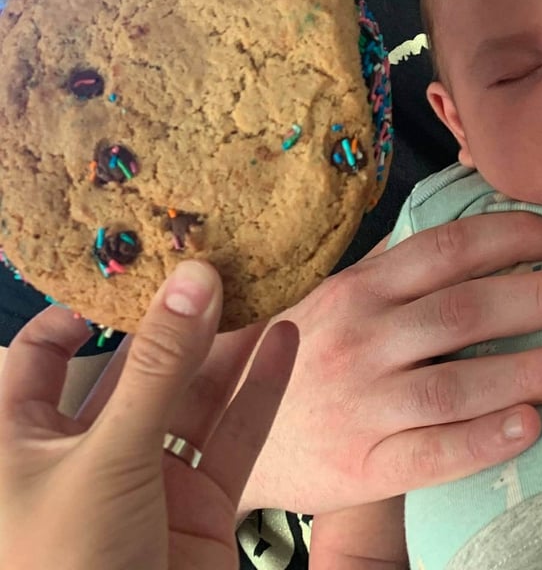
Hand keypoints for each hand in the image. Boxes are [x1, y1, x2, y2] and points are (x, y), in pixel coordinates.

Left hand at [0, 260, 297, 569]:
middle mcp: (86, 455)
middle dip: (180, 321)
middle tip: (220, 269)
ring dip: (231, 349)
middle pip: (138, 367)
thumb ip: (155, 366)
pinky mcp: (200, 505)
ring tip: (263, 294)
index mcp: (22, 440)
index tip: (134, 267)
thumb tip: (190, 282)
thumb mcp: (104, 458)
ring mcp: (148, 479)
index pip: (44, 353)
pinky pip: (234, 436)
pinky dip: (262, 391)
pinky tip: (285, 345)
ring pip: (194, 397)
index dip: (85, 308)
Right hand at [240, 213, 541, 513]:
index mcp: (358, 288)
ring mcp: (361, 402)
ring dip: (531, 370)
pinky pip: (431, 452)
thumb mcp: (335, 296)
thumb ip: (394, 269)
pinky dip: (484, 440)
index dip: (514, 236)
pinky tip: (530, 427)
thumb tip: (474, 236)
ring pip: (457, 383)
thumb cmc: (297, 351)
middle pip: (465, 311)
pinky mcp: (361, 463)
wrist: (221, 422)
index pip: (447, 250)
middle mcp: (360, 337)